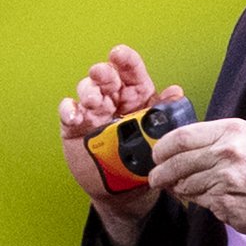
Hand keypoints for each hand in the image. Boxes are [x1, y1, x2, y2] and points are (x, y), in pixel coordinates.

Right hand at [58, 43, 160, 238]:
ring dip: (88, 90)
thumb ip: (166, 114)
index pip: (131, 72)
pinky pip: (68, 111)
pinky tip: (75, 114)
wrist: (126, 191)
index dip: (125, 60)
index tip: (119, 54)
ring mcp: (93, 112)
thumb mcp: (159, 136)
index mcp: (136, 97)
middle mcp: (113, 100)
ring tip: (92, 102)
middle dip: (103, 72)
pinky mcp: (75, 127)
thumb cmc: (144, 159)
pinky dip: (69, 109)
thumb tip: (176, 92)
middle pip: (106, 76)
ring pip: (86, 89)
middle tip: (102, 76)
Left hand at [148, 117, 245, 244]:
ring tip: (186, 190)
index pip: (183, 135)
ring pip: (184, 183)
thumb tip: (182, 150)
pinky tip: (210, 200)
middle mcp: (227, 150)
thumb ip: (217, 142)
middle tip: (156, 178)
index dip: (163, 147)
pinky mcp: (223, 202)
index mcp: (233, 131)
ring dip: (180, 189)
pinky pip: (197, 201)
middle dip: (161, 171)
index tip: (157, 155)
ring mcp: (224, 177)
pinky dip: (198, 202)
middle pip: (178, 160)